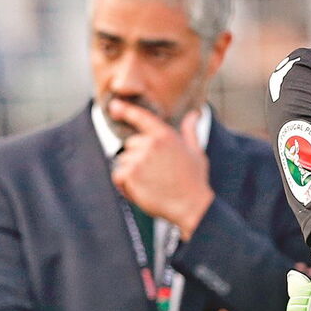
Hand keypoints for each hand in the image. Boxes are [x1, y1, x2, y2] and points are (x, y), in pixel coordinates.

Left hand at [109, 99, 213, 239]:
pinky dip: (125, 186)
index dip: (127, 110)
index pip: (142, 118)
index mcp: (166, 135)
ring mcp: (139, 158)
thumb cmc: (194, 180)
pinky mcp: (130, 174)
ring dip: (132, 174)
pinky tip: (143, 191)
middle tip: (156, 174)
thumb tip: (194, 113)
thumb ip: (190, 130)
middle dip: (138, 158)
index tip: (114, 105)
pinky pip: (118, 176)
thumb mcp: (196, 151)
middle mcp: (151, 143)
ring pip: (124, 162)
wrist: (190, 205)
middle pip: (131, 145)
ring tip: (152, 184)